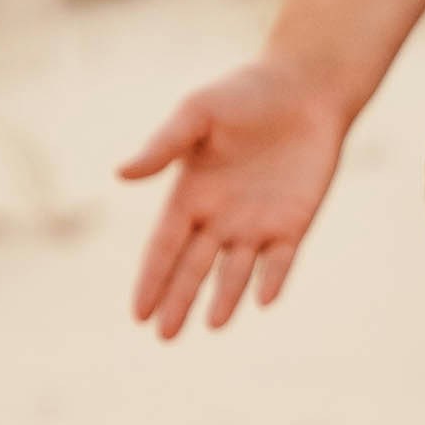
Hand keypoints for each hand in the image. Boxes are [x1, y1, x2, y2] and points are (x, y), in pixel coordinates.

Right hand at [118, 61, 351, 336]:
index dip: (151, 279)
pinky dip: (273, 278)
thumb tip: (120, 174)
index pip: (164, 246)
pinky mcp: (294, 222)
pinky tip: (263, 298)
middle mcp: (219, 217)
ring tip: (213, 326)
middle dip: (178, 301)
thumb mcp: (197, 113)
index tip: (138, 313)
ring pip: (236, 271)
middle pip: (194, 268)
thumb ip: (163, 146)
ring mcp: (258, 223)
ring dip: (225, 299)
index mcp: (189, 194)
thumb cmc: (244, 95)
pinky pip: (281, 259)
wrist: (304, 88)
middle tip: (163, 337)